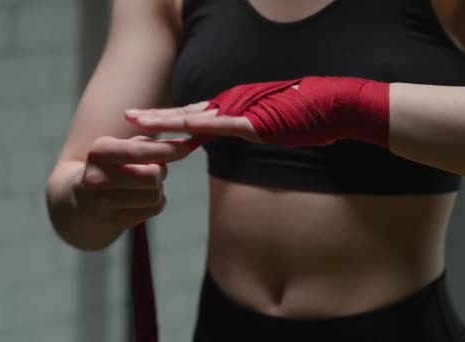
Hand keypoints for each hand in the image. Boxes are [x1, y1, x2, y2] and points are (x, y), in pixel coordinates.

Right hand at [71, 135, 192, 229]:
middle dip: (161, 171)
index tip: (191, 144)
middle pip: (153, 175)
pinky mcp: (113, 222)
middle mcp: (97, 177)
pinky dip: (156, 202)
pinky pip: (153, 209)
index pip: (141, 150)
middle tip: (155, 169)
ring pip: (156, 194)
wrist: (76, 205)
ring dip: (159, 189)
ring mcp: (103, 203)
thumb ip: (145, 144)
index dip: (169, 148)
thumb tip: (182, 145)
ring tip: (145, 185)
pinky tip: (141, 199)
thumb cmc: (107, 169)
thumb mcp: (117, 149)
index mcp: (99, 152)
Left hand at [125, 77, 389, 147]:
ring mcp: (242, 112)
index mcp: (238, 107)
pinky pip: (218, 128)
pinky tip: (172, 134)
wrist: (337, 105)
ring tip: (135, 121)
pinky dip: (193, 131)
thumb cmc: (312, 115)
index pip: (198, 114)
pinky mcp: (253, 123)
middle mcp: (234, 105)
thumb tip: (250, 133)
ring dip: (164, 121)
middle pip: (187, 112)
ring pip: (194, 117)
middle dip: (156, 117)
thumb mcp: (278, 123)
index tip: (148, 123)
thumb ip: (258, 127)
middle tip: (127, 115)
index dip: (171, 119)